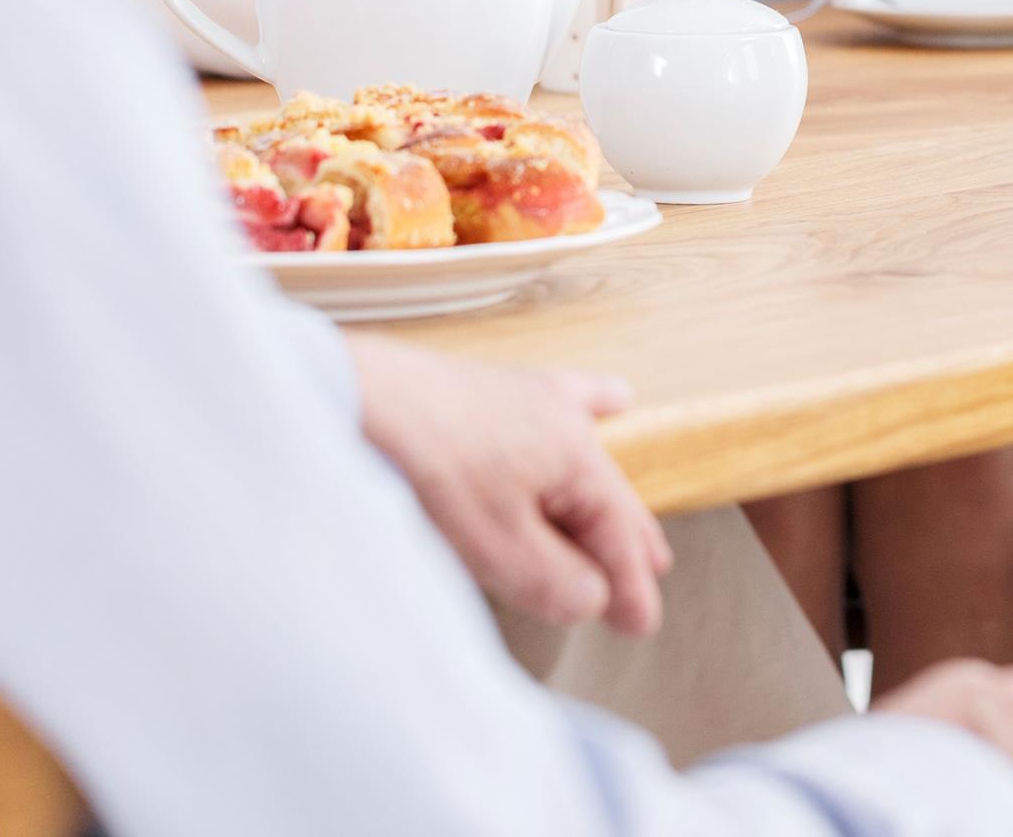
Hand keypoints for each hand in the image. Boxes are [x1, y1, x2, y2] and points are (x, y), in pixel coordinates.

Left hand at [345, 335, 668, 635]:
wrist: (361, 396)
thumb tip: (595, 598)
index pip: (617, 534)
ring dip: (611, 494)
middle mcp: (563, 422)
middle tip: (651, 577)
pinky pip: (561, 399)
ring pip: (589, 453)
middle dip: (629, 542)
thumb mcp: (497, 546)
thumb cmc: (428, 468)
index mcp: (575, 459)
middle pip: (609, 494)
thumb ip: (554, 580)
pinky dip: (592, 407)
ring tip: (635, 514)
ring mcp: (528, 398)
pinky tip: (612, 400)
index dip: (629, 585)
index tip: (640, 625)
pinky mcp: (491, 387)